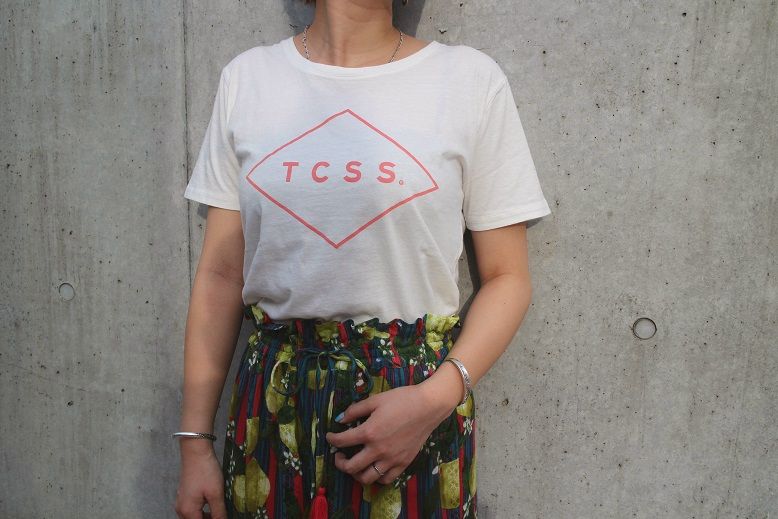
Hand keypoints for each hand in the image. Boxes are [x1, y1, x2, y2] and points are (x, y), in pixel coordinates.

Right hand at [174, 440, 226, 518]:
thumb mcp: (216, 493)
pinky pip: (193, 508)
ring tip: (219, 511)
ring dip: (206, 516)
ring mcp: (182, 501)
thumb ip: (219, 512)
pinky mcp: (185, 494)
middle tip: (222, 515)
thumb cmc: (205, 470)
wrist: (196, 451)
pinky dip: (202, 510)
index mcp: (188, 511)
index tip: (222, 517)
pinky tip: (213, 504)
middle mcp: (181, 508)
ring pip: (194, 516)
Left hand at [325, 380, 458, 485]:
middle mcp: (378, 450)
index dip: (331, 439)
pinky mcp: (403, 463)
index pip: (342, 441)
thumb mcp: (375, 400)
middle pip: (351, 467)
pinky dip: (376, 477)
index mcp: (369, 432)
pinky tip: (373, 467)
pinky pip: (385, 479)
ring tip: (355, 465)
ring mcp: (391, 459)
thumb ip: (355, 410)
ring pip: (367, 478)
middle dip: (339, 463)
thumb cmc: (402, 399)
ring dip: (356, 474)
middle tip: (338, 456)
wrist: (428, 406)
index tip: (329, 436)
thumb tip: (340, 419)